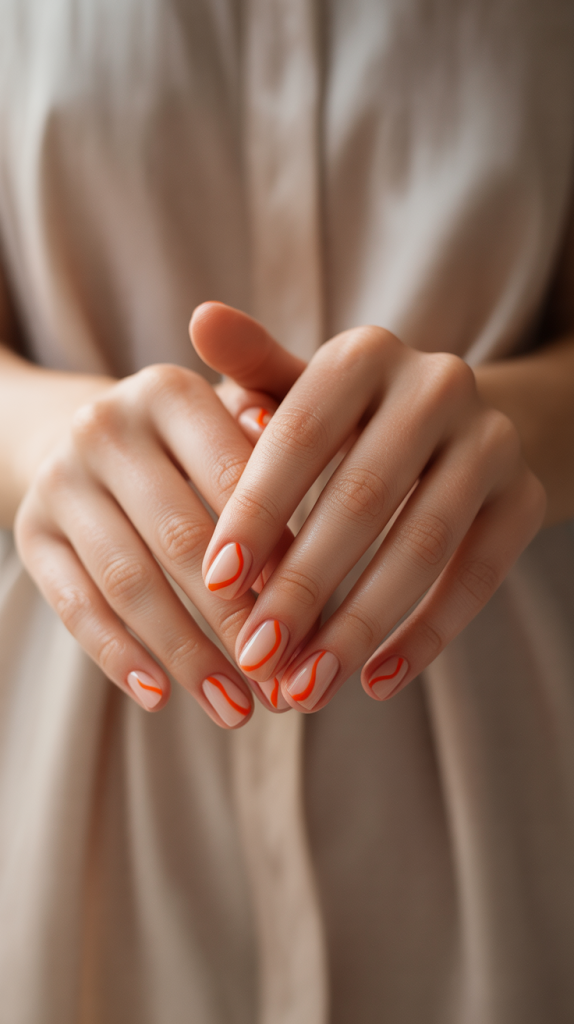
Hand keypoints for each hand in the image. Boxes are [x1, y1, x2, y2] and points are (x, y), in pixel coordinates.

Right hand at [13, 307, 301, 727]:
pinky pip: (75, 605)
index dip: (276, 554)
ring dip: (187, 655)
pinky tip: (161, 698)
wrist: (89, 437)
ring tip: (237, 712)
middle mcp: (106, 426)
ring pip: (129, 582)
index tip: (318, 622)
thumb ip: (280, 456)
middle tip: (285, 687)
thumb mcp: (236, 427)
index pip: (233, 478)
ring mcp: (60, 479)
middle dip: (238, 622)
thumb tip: (322, 512)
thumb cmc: (195, 443)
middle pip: (181, 538)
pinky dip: (118, 656)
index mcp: (169, 391)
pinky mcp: (30, 530)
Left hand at [200, 311, 545, 711]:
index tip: (215, 583)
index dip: (256, 510)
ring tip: (305, 689)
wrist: (455, 427)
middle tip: (255, 658)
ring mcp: (492, 441)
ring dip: (360, 625)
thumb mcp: (300, 390)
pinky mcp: (526, 497)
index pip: (301, 433)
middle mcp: (438, 385)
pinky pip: (479, 575)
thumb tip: (202, 319)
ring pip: (424, 544)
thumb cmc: (347, 418)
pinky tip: (375, 681)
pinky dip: (427, 634)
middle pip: (363, 497)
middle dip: (304, 585)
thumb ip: (253, 373)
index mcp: (366, 353)